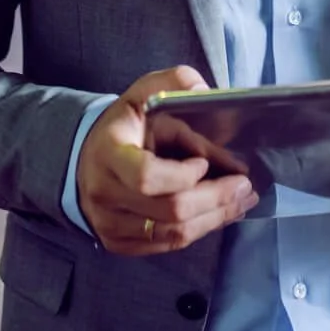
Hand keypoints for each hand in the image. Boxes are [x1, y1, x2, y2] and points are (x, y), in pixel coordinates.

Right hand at [79, 66, 260, 255]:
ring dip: (215, 218)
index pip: (147, 177)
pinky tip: (220, 214)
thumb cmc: (123, 127)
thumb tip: (206, 92)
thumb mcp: (143, 95)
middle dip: (216, 199)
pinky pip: (167, 245)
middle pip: (170, 210)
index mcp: (109, 154)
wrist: (85, 160)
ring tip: (242, 201)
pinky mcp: (119, 243)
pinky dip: (199, 230)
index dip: (182, 175)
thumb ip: (173, 85)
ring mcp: (110, 224)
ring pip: (173, 234)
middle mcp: (105, 195)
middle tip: (244, 186)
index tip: (203, 163)